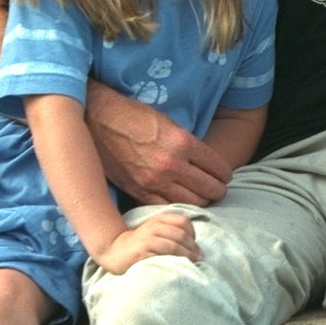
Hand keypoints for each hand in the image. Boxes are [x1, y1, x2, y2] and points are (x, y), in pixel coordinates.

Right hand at [87, 88, 232, 205]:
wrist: (99, 120)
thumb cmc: (135, 116)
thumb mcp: (170, 123)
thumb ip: (188, 144)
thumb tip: (204, 162)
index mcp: (183, 142)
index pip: (218, 168)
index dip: (225, 174)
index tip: (225, 176)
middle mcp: (172, 164)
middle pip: (210, 190)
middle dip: (218, 190)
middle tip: (218, 189)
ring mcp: (154, 181)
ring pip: (192, 203)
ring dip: (201, 201)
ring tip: (201, 197)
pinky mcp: (139, 191)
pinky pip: (166, 208)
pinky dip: (176, 208)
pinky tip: (179, 202)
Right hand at [93, 211, 200, 274]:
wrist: (115, 251)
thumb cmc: (141, 243)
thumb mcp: (156, 231)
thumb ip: (173, 232)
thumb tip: (196, 248)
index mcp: (160, 219)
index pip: (184, 221)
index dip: (193, 233)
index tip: (195, 246)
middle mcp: (154, 227)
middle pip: (181, 235)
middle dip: (192, 248)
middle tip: (198, 258)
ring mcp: (147, 240)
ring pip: (173, 246)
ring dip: (185, 256)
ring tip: (191, 264)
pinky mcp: (140, 253)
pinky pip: (160, 257)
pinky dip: (171, 263)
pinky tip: (175, 268)